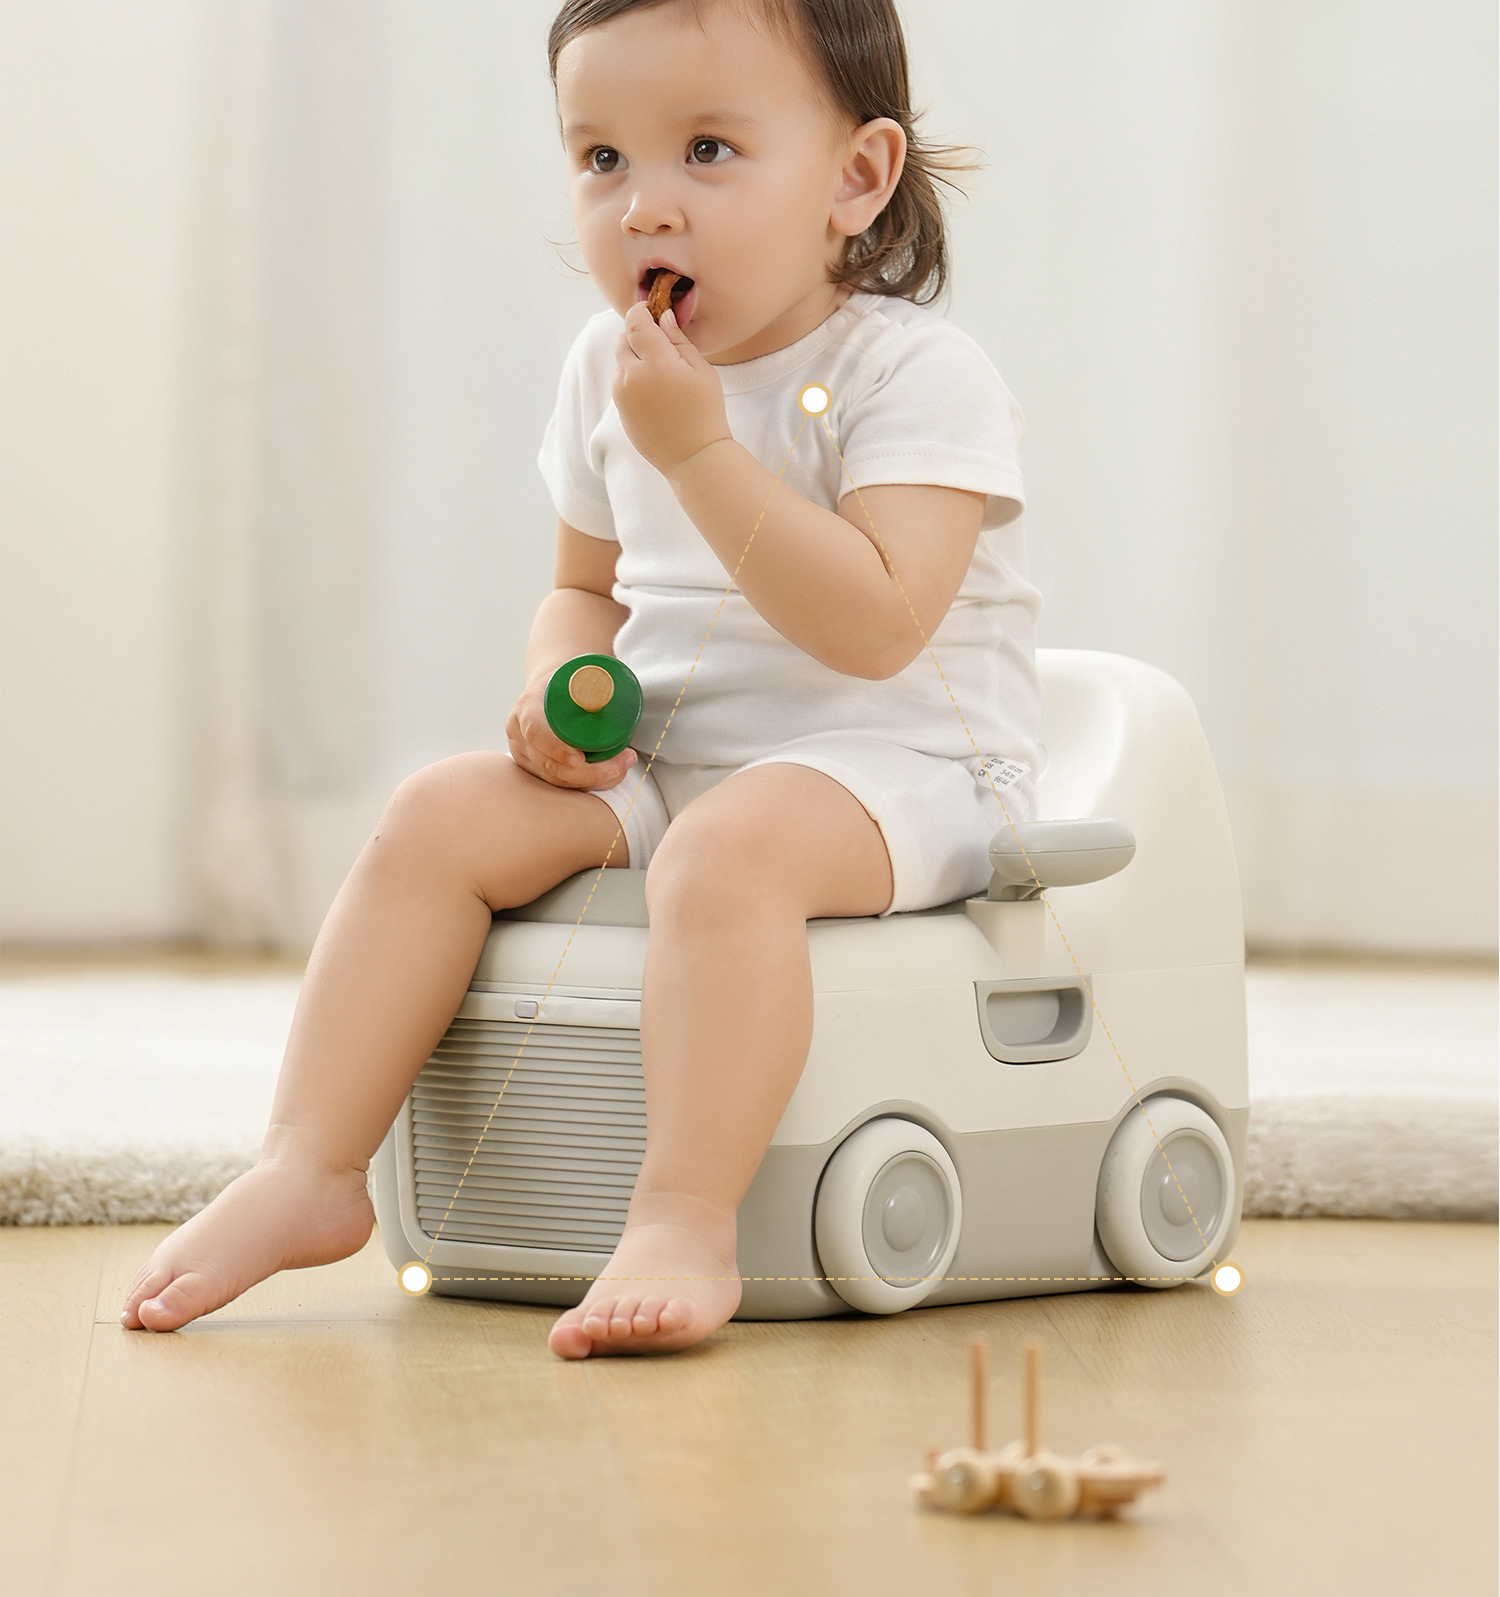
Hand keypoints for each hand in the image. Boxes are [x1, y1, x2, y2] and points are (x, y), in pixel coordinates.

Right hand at [505, 673, 637, 790]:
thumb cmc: (568, 681)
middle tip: (620, 765)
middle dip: (588, 772)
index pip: (535, 732)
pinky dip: (587, 784)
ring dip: (593, 780)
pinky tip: (610, 776)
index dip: (556, 748)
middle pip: (550, 765)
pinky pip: (561, 784)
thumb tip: (609, 689)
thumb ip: (591, 680)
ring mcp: (525, 756)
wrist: (551, 690)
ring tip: (622, 767)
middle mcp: (519, 736)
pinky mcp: (536, 770)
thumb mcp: (577, 673)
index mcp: (526, 709)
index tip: (580, 759)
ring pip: (557, 779)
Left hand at [612, 302, 731, 477]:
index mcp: (655, 363)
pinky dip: (633, 379)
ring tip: (661, 372)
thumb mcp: (702, 371)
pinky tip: (656, 392)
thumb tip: (662, 317)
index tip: (652, 311)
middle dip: (637, 334)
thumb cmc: (706, 412)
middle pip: (622, 339)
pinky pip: (621, 384)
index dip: (641, 311)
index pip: (635, 322)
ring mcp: (622, 396)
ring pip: (620, 362)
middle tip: (660, 342)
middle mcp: (632, 377)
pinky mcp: (620, 411)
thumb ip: (678, 340)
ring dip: (634, 358)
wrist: (694, 457)